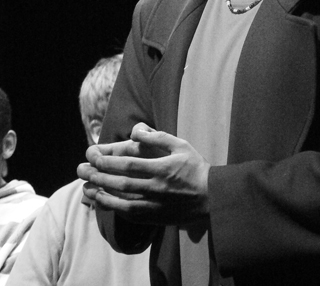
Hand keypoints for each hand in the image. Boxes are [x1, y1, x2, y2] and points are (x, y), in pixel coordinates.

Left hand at [77, 124, 210, 227]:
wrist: (211, 197)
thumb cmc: (195, 167)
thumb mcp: (181, 145)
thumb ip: (158, 137)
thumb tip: (136, 130)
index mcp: (162, 168)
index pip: (129, 165)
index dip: (109, 161)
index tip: (94, 156)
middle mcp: (156, 187)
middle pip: (121, 183)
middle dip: (98, 176)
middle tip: (81, 170)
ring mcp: (154, 204)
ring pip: (121, 201)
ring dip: (101, 194)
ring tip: (85, 188)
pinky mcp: (154, 216)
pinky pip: (129, 214)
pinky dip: (113, 208)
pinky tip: (102, 202)